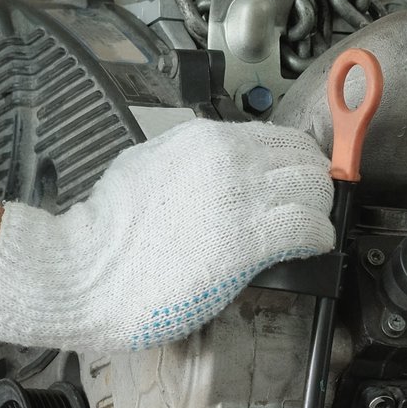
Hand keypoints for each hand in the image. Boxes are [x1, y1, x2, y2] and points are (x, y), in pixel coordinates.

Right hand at [0, 119, 335, 352]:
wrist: (87, 270)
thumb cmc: (108, 231)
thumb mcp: (148, 167)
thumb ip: (191, 162)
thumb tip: (215, 171)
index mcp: (206, 139)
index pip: (280, 138)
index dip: (294, 163)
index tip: (294, 182)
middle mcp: (231, 159)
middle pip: (306, 159)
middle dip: (313, 184)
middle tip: (308, 206)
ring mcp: (244, 198)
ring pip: (316, 190)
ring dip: (319, 210)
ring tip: (307, 229)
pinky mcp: (252, 241)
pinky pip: (312, 229)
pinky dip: (318, 238)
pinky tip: (309, 248)